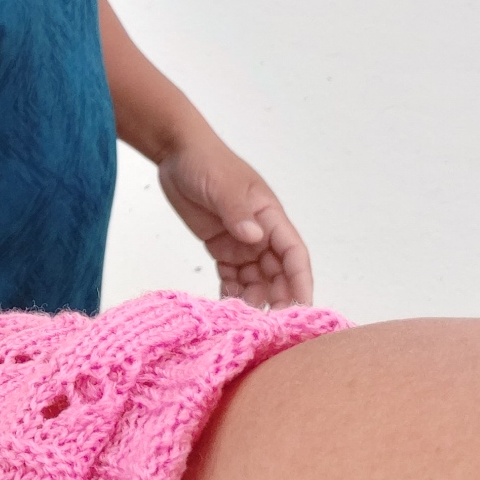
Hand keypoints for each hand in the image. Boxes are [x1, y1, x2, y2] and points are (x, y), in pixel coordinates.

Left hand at [157, 135, 311, 308]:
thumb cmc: (206, 162)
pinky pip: (232, 277)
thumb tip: (254, 237)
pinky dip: (232, 293)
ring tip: (244, 321)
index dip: (300, 281)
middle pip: (278, 274)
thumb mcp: (223, 185)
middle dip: (277, 299)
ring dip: (253, 300)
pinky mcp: (221, 248)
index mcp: (270, 217)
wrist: (176, 154)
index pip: (294, 254)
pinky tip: (226, 310)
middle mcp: (261, 234)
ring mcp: (241, 243)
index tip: (302, 307)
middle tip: (268, 325)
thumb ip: (237, 211)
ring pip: (256, 280)